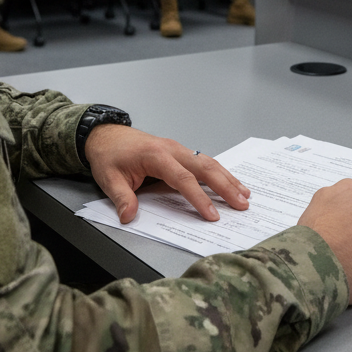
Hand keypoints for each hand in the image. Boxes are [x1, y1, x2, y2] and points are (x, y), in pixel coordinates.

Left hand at [84, 125, 250, 223]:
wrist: (106, 135)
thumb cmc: (110, 155)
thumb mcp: (109, 178)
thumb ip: (122, 198)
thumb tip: (129, 216)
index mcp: (156, 156)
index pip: (183, 179)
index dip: (199, 198)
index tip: (212, 214)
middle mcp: (172, 150)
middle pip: (205, 167)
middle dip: (226, 186)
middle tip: (242, 203)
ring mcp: (179, 149)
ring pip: (209, 162)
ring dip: (228, 178)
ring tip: (245, 194)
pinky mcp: (180, 153)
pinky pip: (204, 162)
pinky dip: (220, 173)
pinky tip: (231, 182)